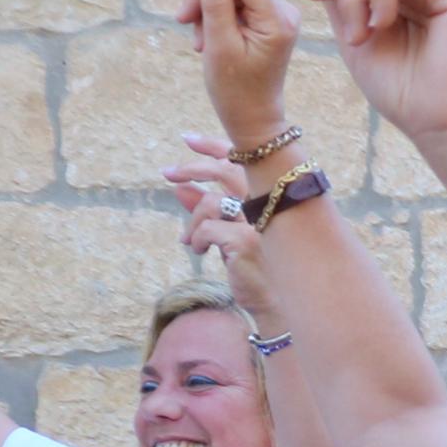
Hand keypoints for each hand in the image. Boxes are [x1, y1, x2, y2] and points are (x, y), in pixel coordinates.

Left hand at [164, 140, 277, 315]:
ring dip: (193, 220)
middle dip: (193, 168)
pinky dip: (198, 239)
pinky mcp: (245, 241)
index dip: (215, 146)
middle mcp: (271, 205)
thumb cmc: (258, 271)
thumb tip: (179, 188)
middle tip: (168, 173)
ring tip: (188, 241)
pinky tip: (201, 252)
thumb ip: (208, 211)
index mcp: (272, 199)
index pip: (244, 161)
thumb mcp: (230, 235)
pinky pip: (207, 229)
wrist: (279, 306)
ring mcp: (260, 222)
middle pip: (227, 170)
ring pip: (212, 203)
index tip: (187, 140)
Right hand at [176, 0, 302, 145]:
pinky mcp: (264, 19)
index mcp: (278, 20)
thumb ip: (215, 4)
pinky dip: (212, 17)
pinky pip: (230, 3)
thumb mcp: (219, 46)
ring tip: (198, 41)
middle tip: (183, 21)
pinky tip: (206, 40)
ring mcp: (274, 15)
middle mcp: (282, 12)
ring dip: (204, 10)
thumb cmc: (235, 89)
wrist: (251, 118)